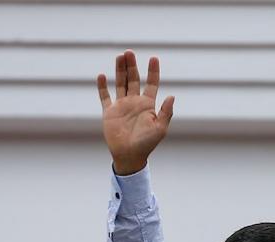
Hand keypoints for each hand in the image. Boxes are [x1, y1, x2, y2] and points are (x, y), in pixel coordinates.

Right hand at [97, 51, 173, 174]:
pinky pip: (105, 96)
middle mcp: (134, 102)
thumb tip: (172, 96)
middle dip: (132, 65)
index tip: (154, 58)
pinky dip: (102, 86)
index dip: (153, 71)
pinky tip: (102, 75)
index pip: (152, 83)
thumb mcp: (160, 128)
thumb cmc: (147, 143)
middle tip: (129, 52)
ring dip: (119, 70)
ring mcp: (121, 106)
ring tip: (119, 56)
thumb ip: (166, 112)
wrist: (130, 155)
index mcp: (148, 105)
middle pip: (133, 79)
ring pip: (120, 83)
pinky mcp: (109, 112)